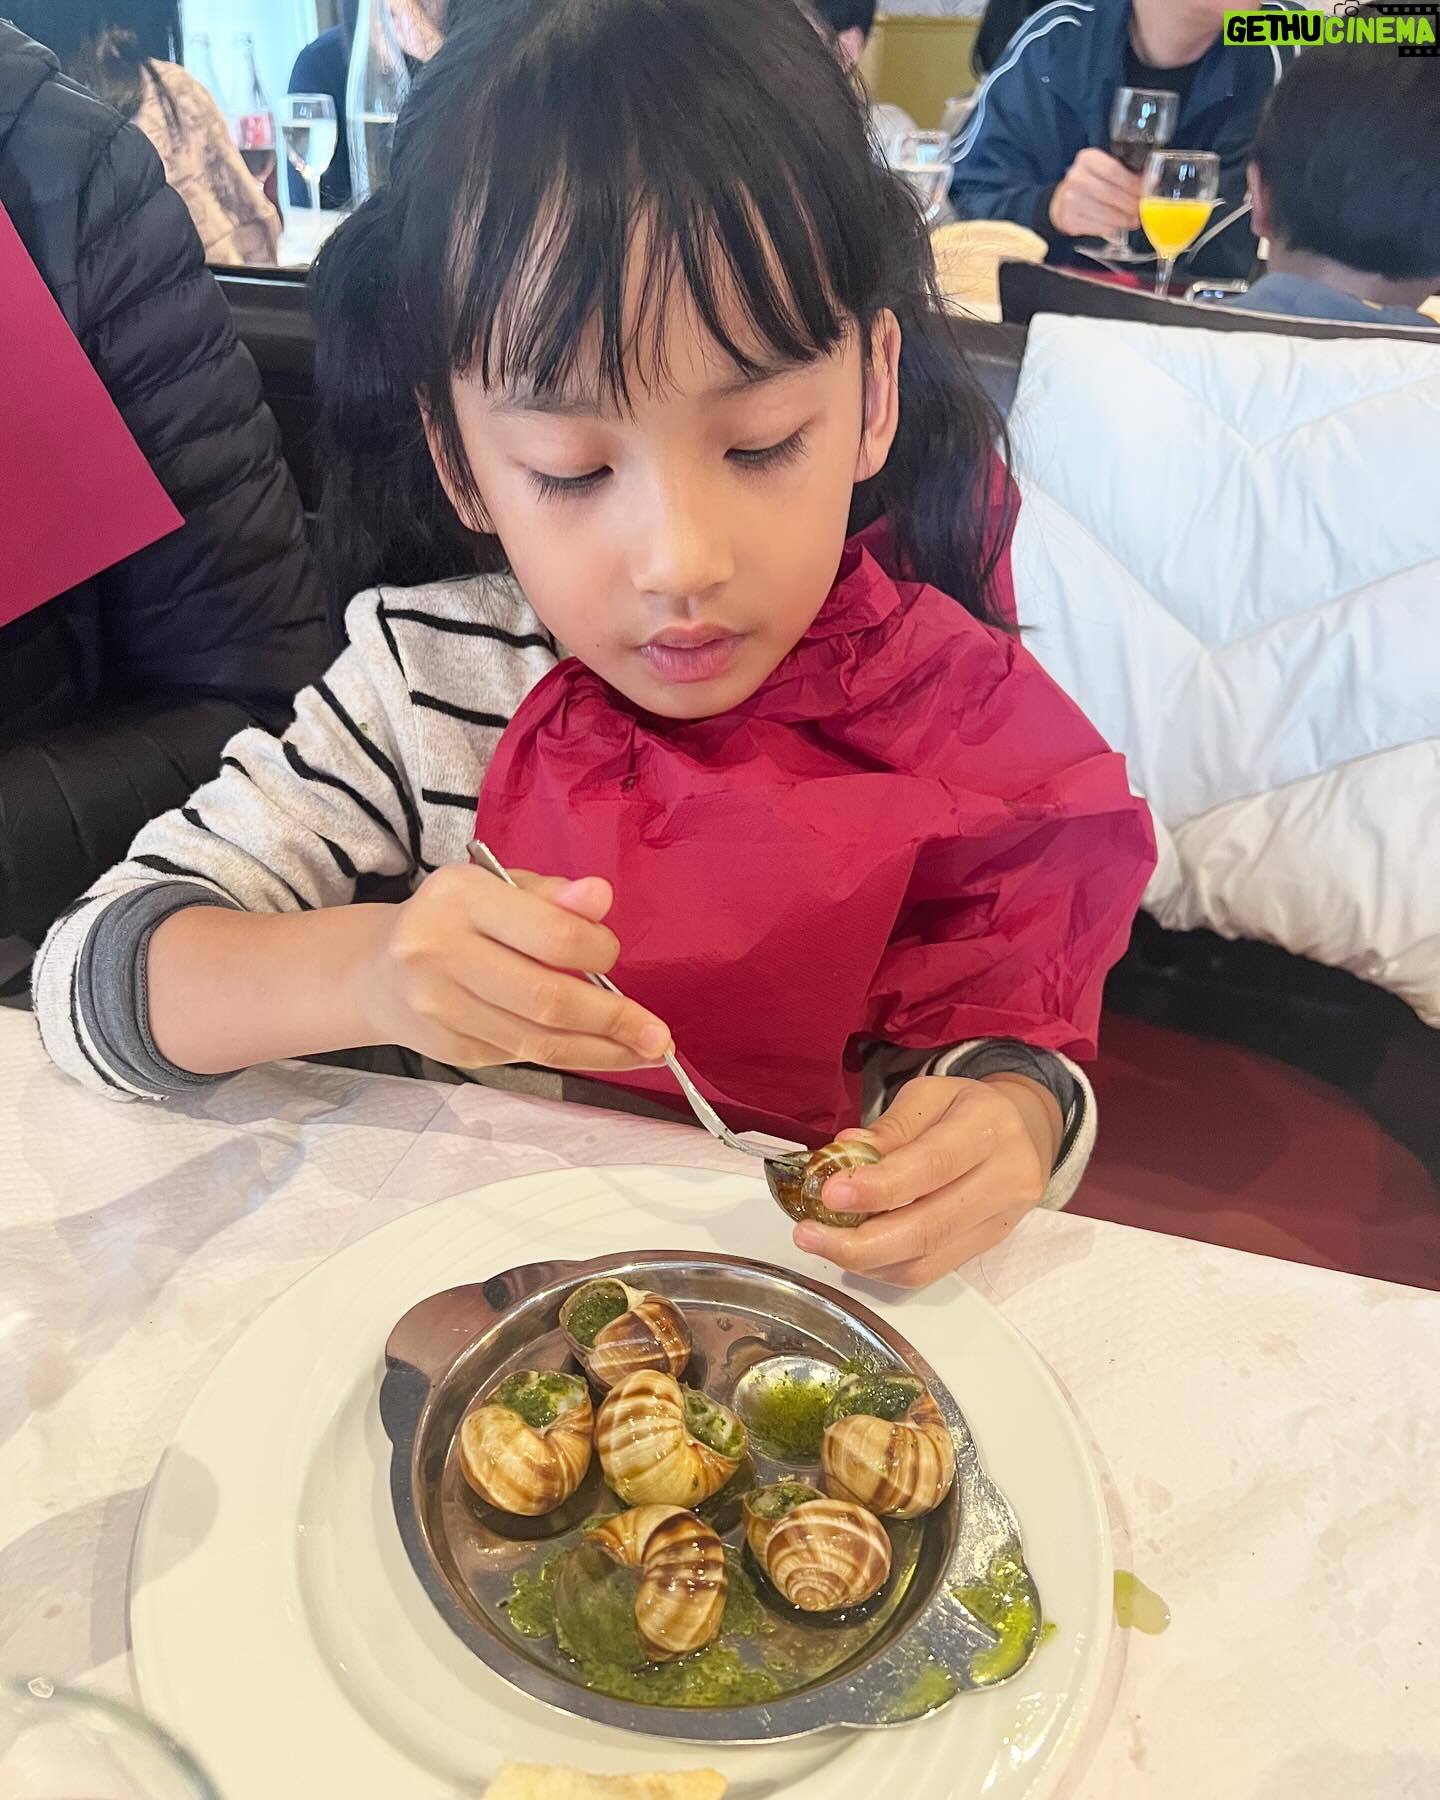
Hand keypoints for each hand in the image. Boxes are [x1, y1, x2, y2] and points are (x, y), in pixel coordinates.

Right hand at [362, 864, 672, 1071]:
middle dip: (612, 1021)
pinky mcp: (448, 1048)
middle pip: (546, 999)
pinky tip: (599, 1053)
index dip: (598, 951)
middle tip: (658, 1036)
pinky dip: (566, 1057)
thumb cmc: (457, 918)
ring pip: (536, 1041)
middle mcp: (440, 953)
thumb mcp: (499, 887)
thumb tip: (600, 897)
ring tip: (645, 1053)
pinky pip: (521, 1056)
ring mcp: (439, 1008)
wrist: (378, 970)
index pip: (550, 934)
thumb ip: (552, 895)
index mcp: (460, 898)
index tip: (612, 956)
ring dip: (600, 1052)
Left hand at [790, 1074, 1060, 1287]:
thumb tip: (844, 1153)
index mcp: (989, 1126)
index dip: (880, 1187)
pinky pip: (932, 1272)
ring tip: (822, 1244)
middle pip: (931, 1226)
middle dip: (862, 1241)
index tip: (830, 1194)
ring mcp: (1002, 1221)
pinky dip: (885, 1269)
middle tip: (809, 1234)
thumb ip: (890, 1127)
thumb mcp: (929, 1096)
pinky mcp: (988, 1247)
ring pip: (929, 1260)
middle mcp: (1006, 1178)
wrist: (1022, 1131)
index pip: (933, 1164)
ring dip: (867, 1261)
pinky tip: (855, 1252)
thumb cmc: (964, 1108)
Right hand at [1049, 148, 1143, 238]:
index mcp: (1087, 159)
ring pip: (1105, 213)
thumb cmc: (1089, 183)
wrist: (1063, 200)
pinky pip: (1096, 227)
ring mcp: (1070, 200)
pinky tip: (1117, 227)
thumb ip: (1126, 173)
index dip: (1133, 184)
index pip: (1114, 171)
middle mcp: (1076, 178)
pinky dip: (1110, 228)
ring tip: (1133, 220)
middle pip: (1111, 194)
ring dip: (1123, 219)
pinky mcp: (1069, 220)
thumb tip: (1151, 182)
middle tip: (1141, 210)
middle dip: (1131, 204)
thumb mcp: (1103, 169)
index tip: (1146, 192)